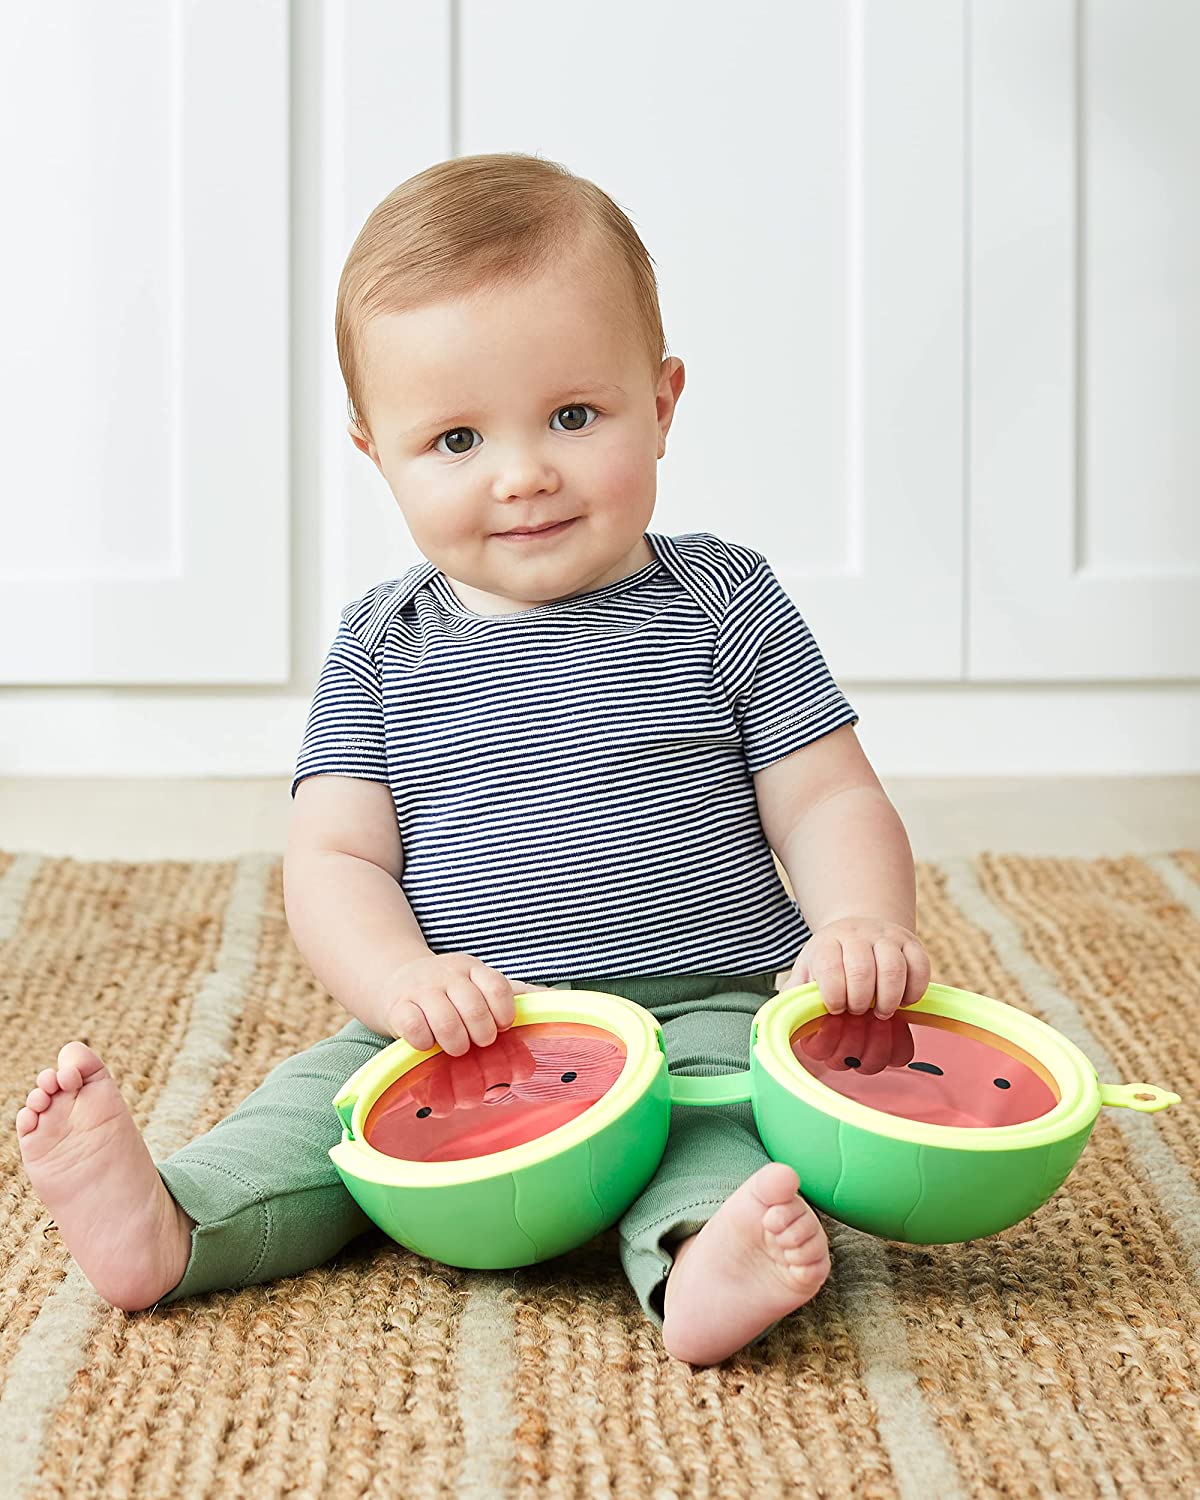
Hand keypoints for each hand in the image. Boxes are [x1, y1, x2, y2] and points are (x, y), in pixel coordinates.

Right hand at [384, 952, 549, 1055]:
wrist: (395, 977)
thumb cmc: (448, 989)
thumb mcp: (480, 983)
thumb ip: (515, 993)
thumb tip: (557, 998)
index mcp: (474, 969)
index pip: (499, 988)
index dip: (505, 1014)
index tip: (502, 1027)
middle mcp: (449, 975)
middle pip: (474, 1009)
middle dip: (482, 1035)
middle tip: (479, 1043)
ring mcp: (421, 989)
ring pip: (445, 1020)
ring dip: (455, 1043)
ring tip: (456, 1048)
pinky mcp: (396, 1007)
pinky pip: (414, 1027)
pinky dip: (424, 1042)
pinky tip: (428, 1043)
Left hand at [774, 917, 929, 1019]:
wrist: (857, 927)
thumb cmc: (830, 959)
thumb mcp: (806, 971)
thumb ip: (795, 994)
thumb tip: (787, 1019)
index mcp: (827, 943)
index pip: (829, 966)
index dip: (834, 994)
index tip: (835, 1009)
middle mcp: (857, 935)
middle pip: (862, 969)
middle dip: (860, 1000)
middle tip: (859, 1012)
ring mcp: (887, 937)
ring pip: (894, 968)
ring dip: (888, 999)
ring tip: (881, 1012)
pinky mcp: (912, 943)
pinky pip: (920, 967)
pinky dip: (914, 990)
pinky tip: (903, 1001)